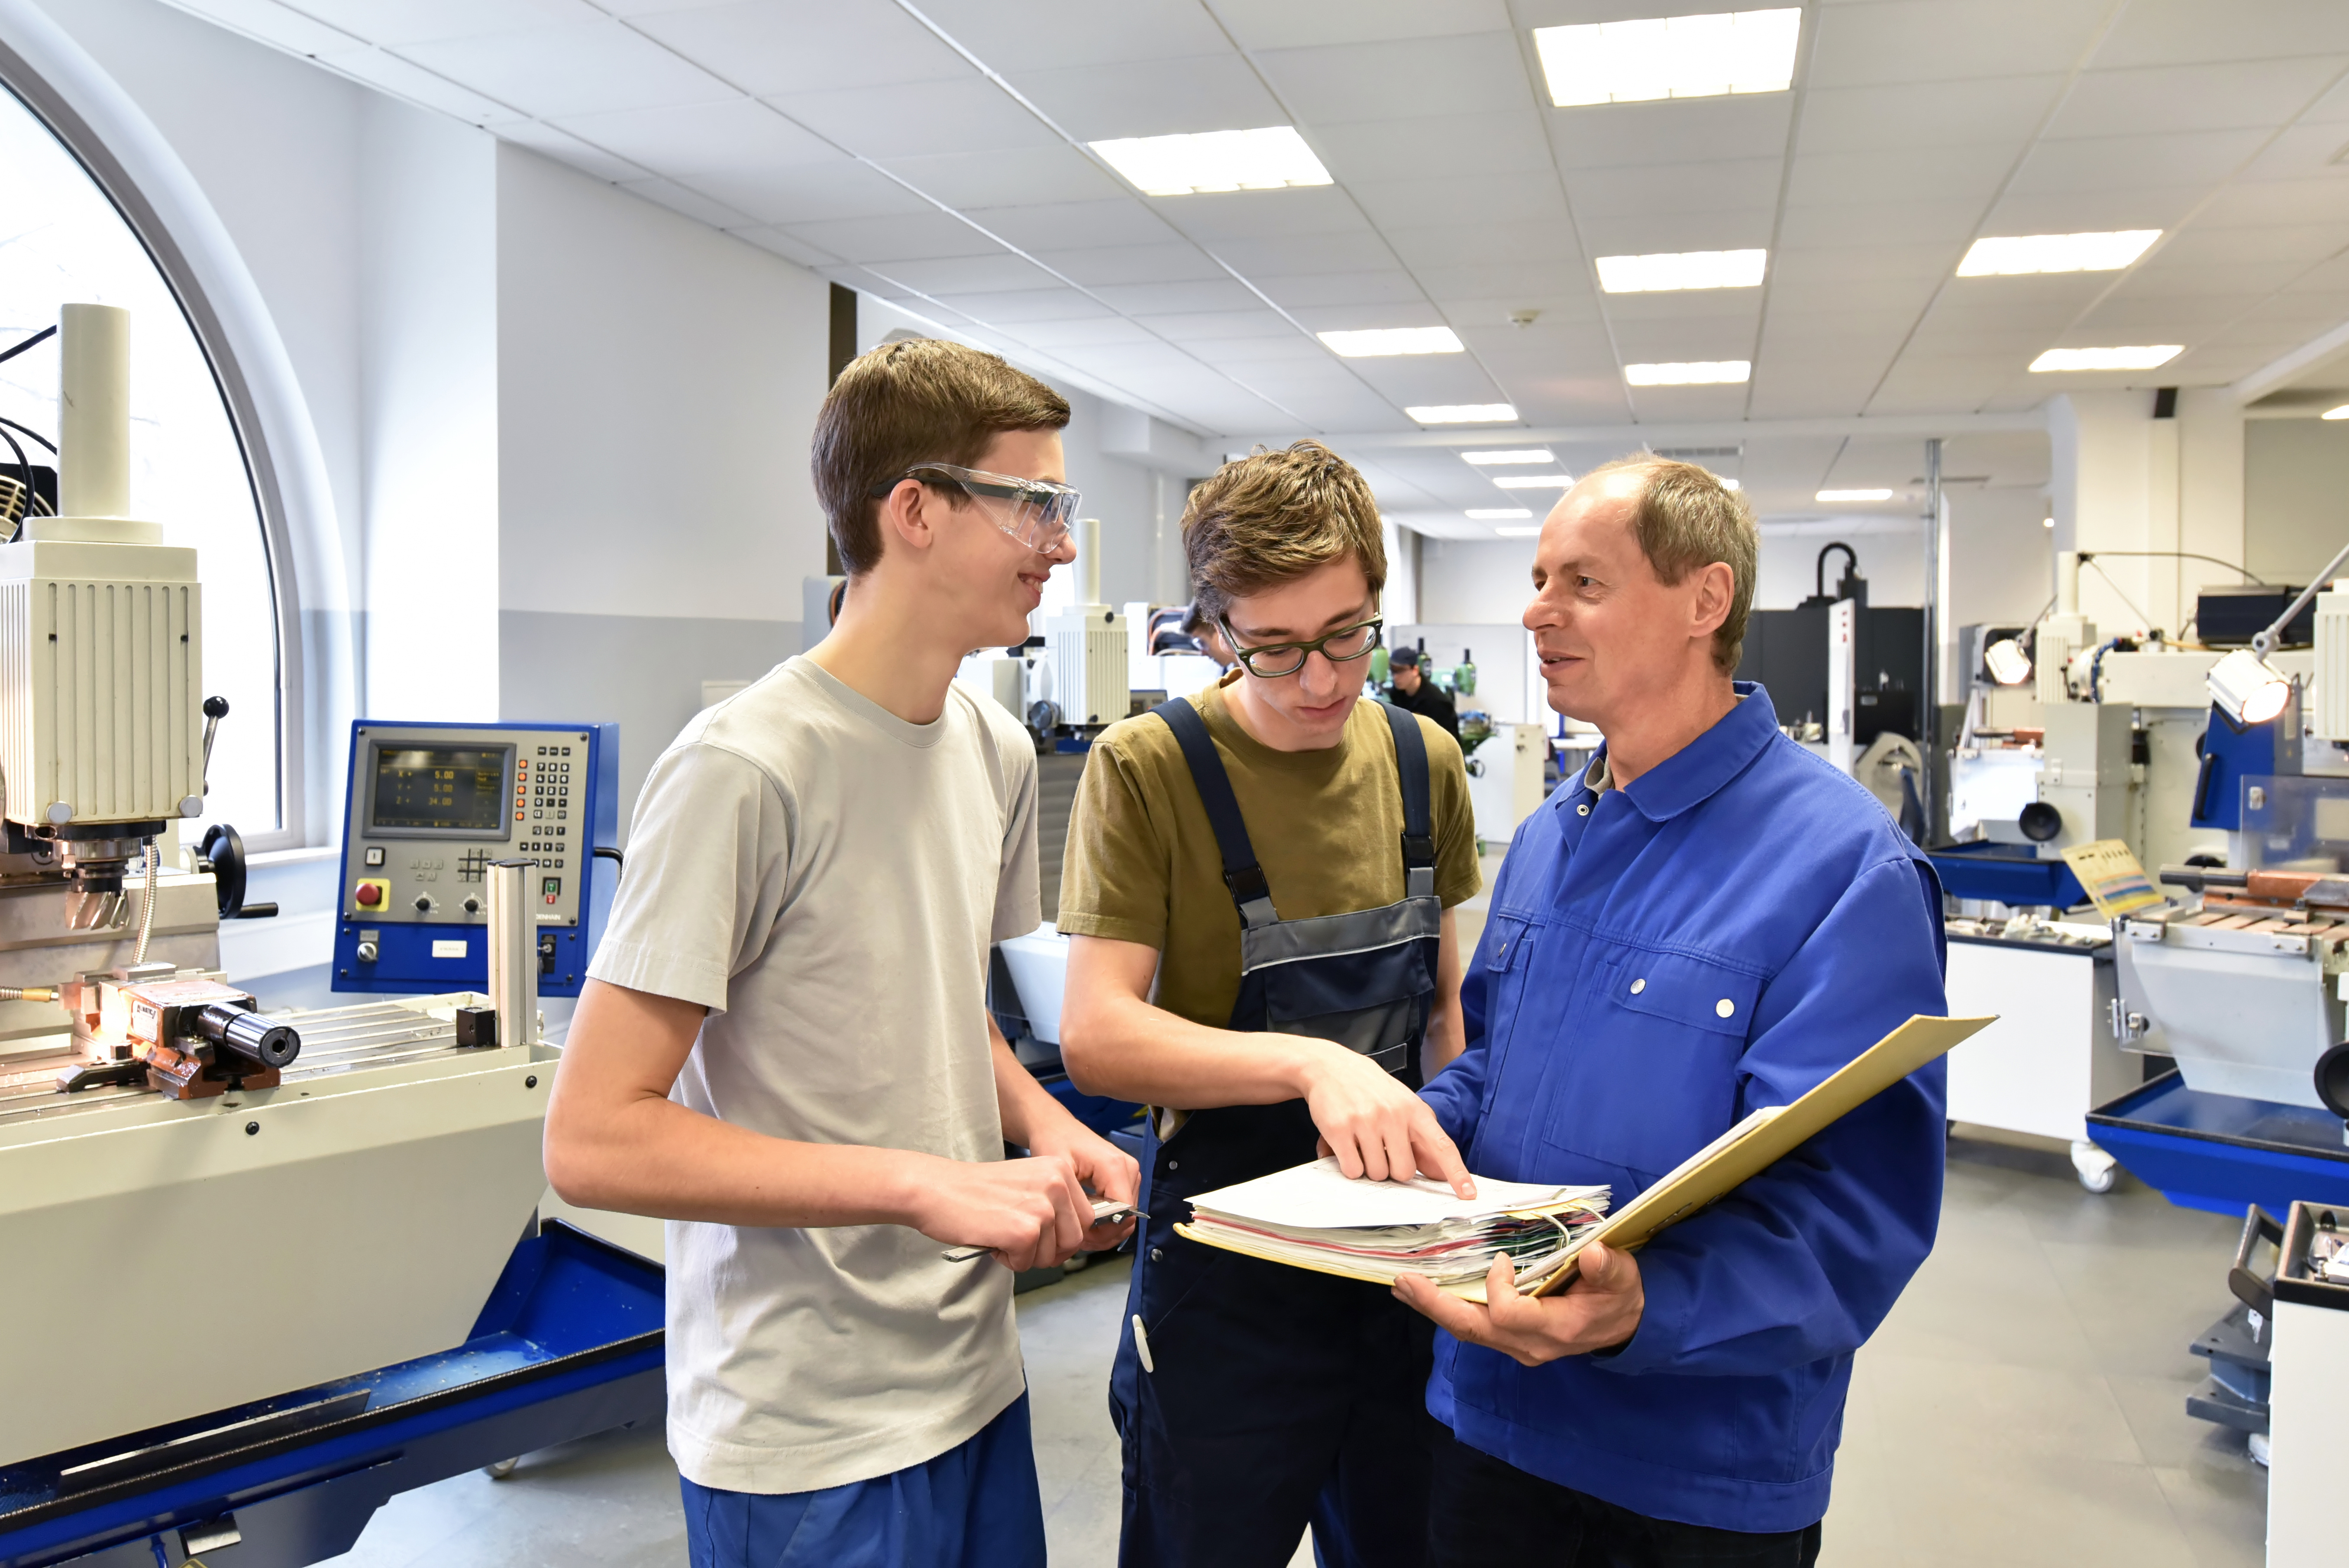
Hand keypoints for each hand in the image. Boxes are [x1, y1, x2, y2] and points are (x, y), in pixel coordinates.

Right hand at [908, 1152, 1089, 1272]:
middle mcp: (1057, 1184)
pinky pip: (1026, 1263)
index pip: (1086, 1217)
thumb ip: (1052, 1203)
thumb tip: (1072, 1239)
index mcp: (1060, 1168)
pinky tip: (991, 1239)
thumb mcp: (1027, 1184)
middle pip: (1074, 1240)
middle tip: (1018, 1241)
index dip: (1062, 1234)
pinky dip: (1008, 1260)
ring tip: (1000, 1234)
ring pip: (1052, 1255)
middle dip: (1048, 1250)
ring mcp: (1042, 1208)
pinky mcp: (1024, 1231)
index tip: (1040, 1234)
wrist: (934, 1188)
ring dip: (1026, 1255)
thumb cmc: (973, 1189)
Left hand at [1025, 1119, 1142, 1255]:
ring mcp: (1131, 1174)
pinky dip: (1106, 1221)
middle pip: (1127, 1218)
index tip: (1080, 1236)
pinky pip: (1122, 1210)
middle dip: (1103, 1234)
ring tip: (1078, 1229)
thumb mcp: (1060, 1173)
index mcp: (1116, 1166)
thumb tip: (1093, 1229)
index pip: (1123, 1212)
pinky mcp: (1127, 1179)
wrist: (1056, 1127)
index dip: (1104, 1231)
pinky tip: (1085, 1220)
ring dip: (1104, 1230)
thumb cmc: (1053, 1144)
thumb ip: (1079, 1201)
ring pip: (1126, 1218)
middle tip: (1076, 1236)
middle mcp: (1130, 1170)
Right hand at [1296, 1040, 1473, 1196]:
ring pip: (1377, 1173)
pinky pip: (1353, 1170)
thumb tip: (1440, 1173)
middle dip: (1392, 1168)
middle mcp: (1393, 1115)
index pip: (1442, 1146)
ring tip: (1361, 1142)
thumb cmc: (1370, 1089)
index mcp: (1414, 1110)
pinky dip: (1350, 1166)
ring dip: (1369, 1167)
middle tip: (1380, 1149)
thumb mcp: (1402, 1105)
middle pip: (1404, 1172)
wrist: (1330, 1066)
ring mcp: (1366, 1121)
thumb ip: (1422, 1139)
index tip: (1469, 1195)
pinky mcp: (1340, 1129)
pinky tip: (1346, 1146)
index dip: (1457, 1173)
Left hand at [1391, 1240, 1643, 1365]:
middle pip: (1472, 1328)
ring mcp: (1517, 1345)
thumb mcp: (1623, 1279)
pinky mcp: (1510, 1338)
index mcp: (1555, 1328)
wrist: (1624, 1326)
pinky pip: (1473, 1326)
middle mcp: (1528, 1345)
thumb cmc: (1620, 1298)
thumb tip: (1593, 1255)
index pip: (1509, 1314)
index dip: (1497, 1286)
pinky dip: (1447, 1309)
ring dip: (1433, 1307)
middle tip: (1403, 1281)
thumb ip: (1608, 1270)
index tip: (1502, 1257)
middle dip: (1435, 1304)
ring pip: (1467, 1330)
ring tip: (1403, 1286)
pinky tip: (1427, 1295)